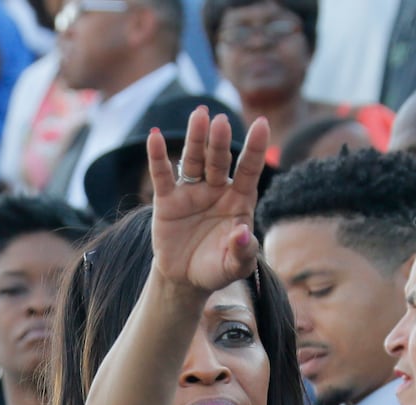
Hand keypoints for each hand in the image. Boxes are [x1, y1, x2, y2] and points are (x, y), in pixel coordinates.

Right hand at [147, 107, 269, 293]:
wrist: (186, 279)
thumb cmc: (216, 268)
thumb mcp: (234, 267)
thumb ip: (242, 252)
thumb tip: (243, 233)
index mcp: (239, 200)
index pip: (249, 170)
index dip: (255, 148)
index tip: (261, 123)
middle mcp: (216, 189)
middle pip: (219, 160)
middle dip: (220, 142)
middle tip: (220, 121)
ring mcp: (191, 192)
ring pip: (193, 160)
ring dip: (195, 139)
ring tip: (199, 115)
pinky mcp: (167, 200)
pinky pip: (162, 176)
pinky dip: (157, 157)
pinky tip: (154, 137)